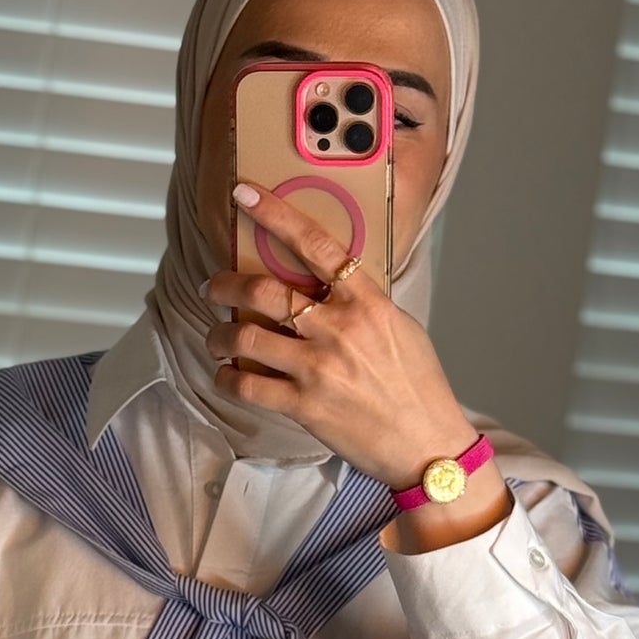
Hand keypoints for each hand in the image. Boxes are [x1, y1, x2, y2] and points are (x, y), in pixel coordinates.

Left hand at [204, 178, 479, 491]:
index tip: (245, 194)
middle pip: (264, 290)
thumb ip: (361, 303)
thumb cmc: (416, 387)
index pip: (316, 244)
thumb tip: (327, 285)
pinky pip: (247, 384)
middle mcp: (339, 329)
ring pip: (246, 336)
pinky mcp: (304, 406)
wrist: (426, 444)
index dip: (275, 213)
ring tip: (216, 337)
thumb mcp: (399, 328)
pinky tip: (226, 374)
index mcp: (367, 302)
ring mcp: (319, 368)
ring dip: (219, 334)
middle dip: (225, 284)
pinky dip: (227, 377)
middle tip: (212, 286)